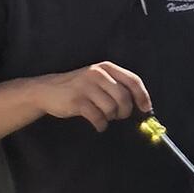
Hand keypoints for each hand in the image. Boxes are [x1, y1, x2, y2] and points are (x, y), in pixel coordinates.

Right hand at [34, 62, 151, 131]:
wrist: (47, 90)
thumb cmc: (79, 88)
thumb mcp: (98, 80)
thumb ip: (117, 86)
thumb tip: (140, 105)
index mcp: (106, 68)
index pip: (133, 80)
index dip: (143, 96)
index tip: (146, 109)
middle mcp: (97, 74)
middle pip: (124, 97)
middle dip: (125, 111)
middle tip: (119, 116)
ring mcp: (86, 86)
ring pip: (111, 108)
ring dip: (111, 118)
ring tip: (104, 117)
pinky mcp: (77, 100)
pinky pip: (98, 117)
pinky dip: (101, 124)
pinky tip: (98, 124)